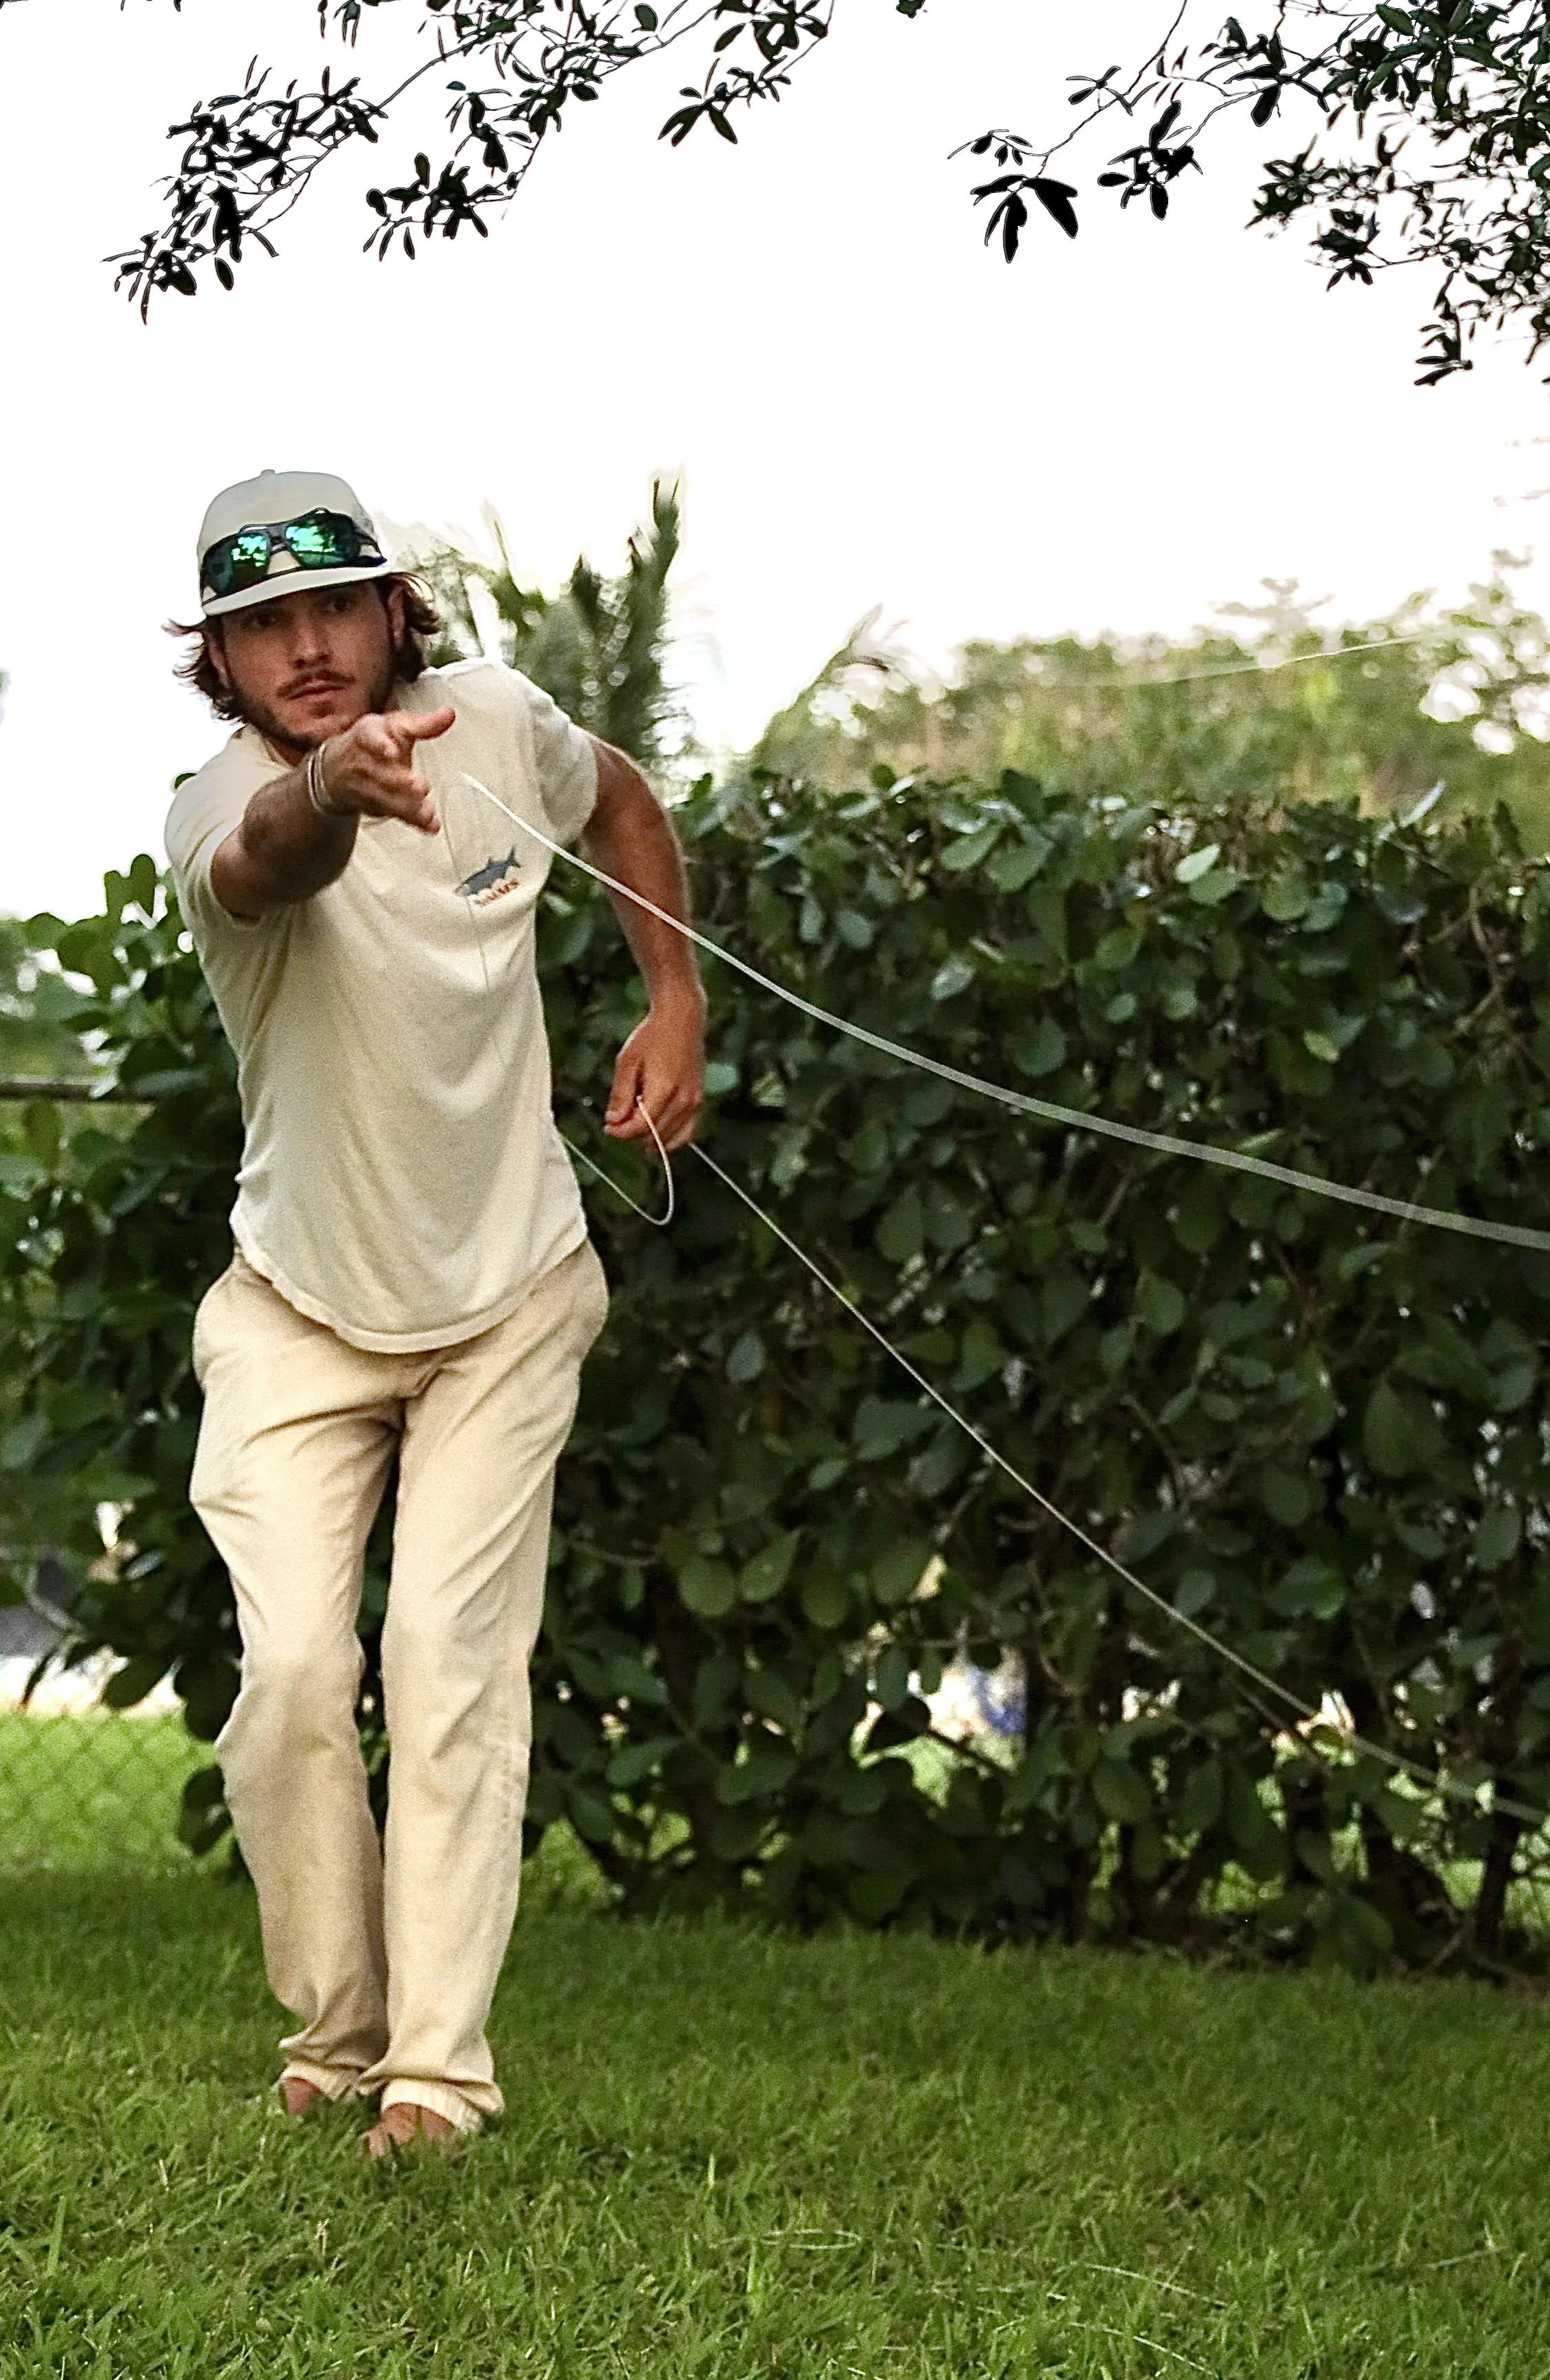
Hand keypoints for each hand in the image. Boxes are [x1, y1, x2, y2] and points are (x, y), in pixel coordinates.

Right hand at [319, 705, 456, 833]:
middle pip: (381, 773)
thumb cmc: (373, 741)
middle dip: (400, 781)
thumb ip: (422, 724)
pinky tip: (429, 825)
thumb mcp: (396, 725)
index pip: (370, 737)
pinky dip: (414, 821)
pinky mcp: (376, 805)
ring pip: (387, 798)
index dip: (380, 745)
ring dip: (408, 806)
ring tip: (427, 811)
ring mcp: (367, 787)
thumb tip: (449, 715)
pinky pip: (395, 814)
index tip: (391, 751)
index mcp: (368, 735)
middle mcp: (364, 762)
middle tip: (420, 786)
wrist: (338, 768)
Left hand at [604, 994, 705, 1152]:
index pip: (640, 1127)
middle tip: (618, 1121)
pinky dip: (669, 1137)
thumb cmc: (652, 1036)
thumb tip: (613, 1121)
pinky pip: (686, 1132)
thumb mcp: (627, 1061)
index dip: (621, 1132)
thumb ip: (621, 1094)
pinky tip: (655, 1133)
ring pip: (671, 1138)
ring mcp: (695, 1102)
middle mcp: (683, 1100)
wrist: (681, 1019)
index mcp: (664, 1090)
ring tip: (634, 1124)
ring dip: (650, 1138)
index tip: (608, 1127)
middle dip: (633, 1134)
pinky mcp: (699, 1101)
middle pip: (654, 1135)